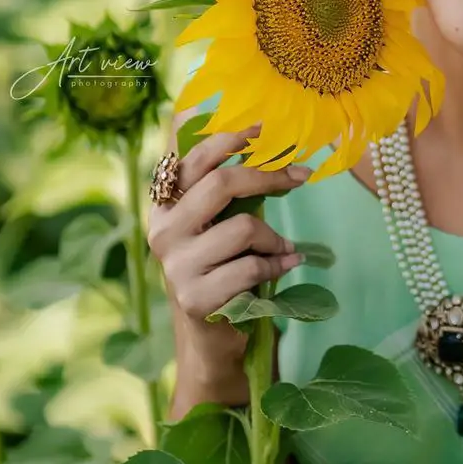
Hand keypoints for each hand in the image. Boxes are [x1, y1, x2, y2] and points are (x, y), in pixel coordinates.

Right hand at [148, 124, 311, 375]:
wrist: (211, 338)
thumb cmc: (220, 268)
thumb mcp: (215, 222)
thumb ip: (220, 182)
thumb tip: (245, 126)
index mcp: (164, 206)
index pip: (193, 158)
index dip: (230, 138)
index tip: (266, 125)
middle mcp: (162, 231)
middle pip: (222, 183)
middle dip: (268, 176)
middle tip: (300, 176)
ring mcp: (175, 267)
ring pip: (243, 227)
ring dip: (274, 237)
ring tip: (282, 247)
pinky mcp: (195, 299)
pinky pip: (251, 268)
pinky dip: (278, 264)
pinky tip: (285, 265)